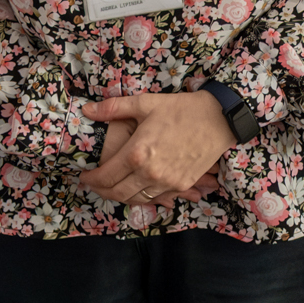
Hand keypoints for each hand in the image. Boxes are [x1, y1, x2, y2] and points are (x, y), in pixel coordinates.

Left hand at [79, 92, 234, 207]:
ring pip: (135, 199)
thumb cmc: (181, 109)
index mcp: (137, 153)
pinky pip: (154, 198)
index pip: (105, 176)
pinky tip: (136, 188)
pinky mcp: (180, 185)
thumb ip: (113, 109)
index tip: (84, 176)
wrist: (219, 119)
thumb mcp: (146, 103)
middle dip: (101, 191)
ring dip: (119, 196)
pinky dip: (141, 196)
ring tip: (112, 187)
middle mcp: (149, 173)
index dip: (90, 179)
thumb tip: (87, 111)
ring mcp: (167, 182)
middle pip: (116, 193)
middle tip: (94, 184)